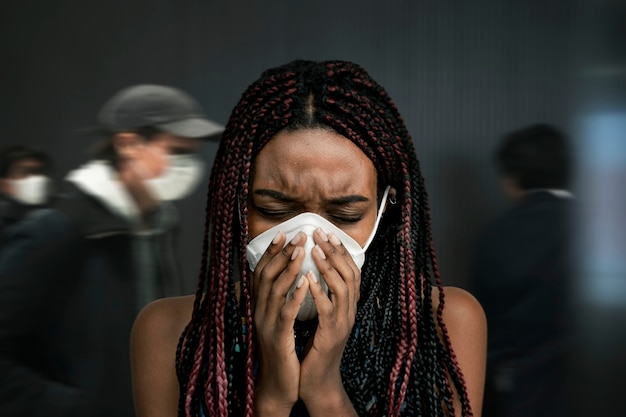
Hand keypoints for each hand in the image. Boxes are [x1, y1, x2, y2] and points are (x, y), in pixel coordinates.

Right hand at [251, 231, 309, 414]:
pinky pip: (286, 313)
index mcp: (259, 306)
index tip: (283, 233)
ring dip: (288, 268)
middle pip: (266, 276)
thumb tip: (286, 278)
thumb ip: (278, 300)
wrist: (277, 384)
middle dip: (282, 253)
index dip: (271, 252)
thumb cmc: (281, 351)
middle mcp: (258, 312)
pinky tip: (307, 283)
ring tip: (301, 251)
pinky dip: (295, 296)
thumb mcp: (277, 321)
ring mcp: (266, 324)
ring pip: (274, 290)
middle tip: (298, 236)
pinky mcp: (278, 338)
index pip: (262, 273)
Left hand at [298, 228, 359, 414]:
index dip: (341, 252)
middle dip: (336, 252)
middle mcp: (350, 312)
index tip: (328, 233)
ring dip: (329, 267)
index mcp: (348, 307)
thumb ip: (323, 298)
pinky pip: (328, 309)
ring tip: (315, 250)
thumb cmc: (316, 349)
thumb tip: (314, 273)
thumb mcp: (323, 319)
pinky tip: (307, 278)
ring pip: (342, 288)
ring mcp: (343, 323)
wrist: (317, 382)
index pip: (351, 272)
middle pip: (350, 274)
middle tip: (321, 234)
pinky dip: (319, 292)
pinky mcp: (331, 335)